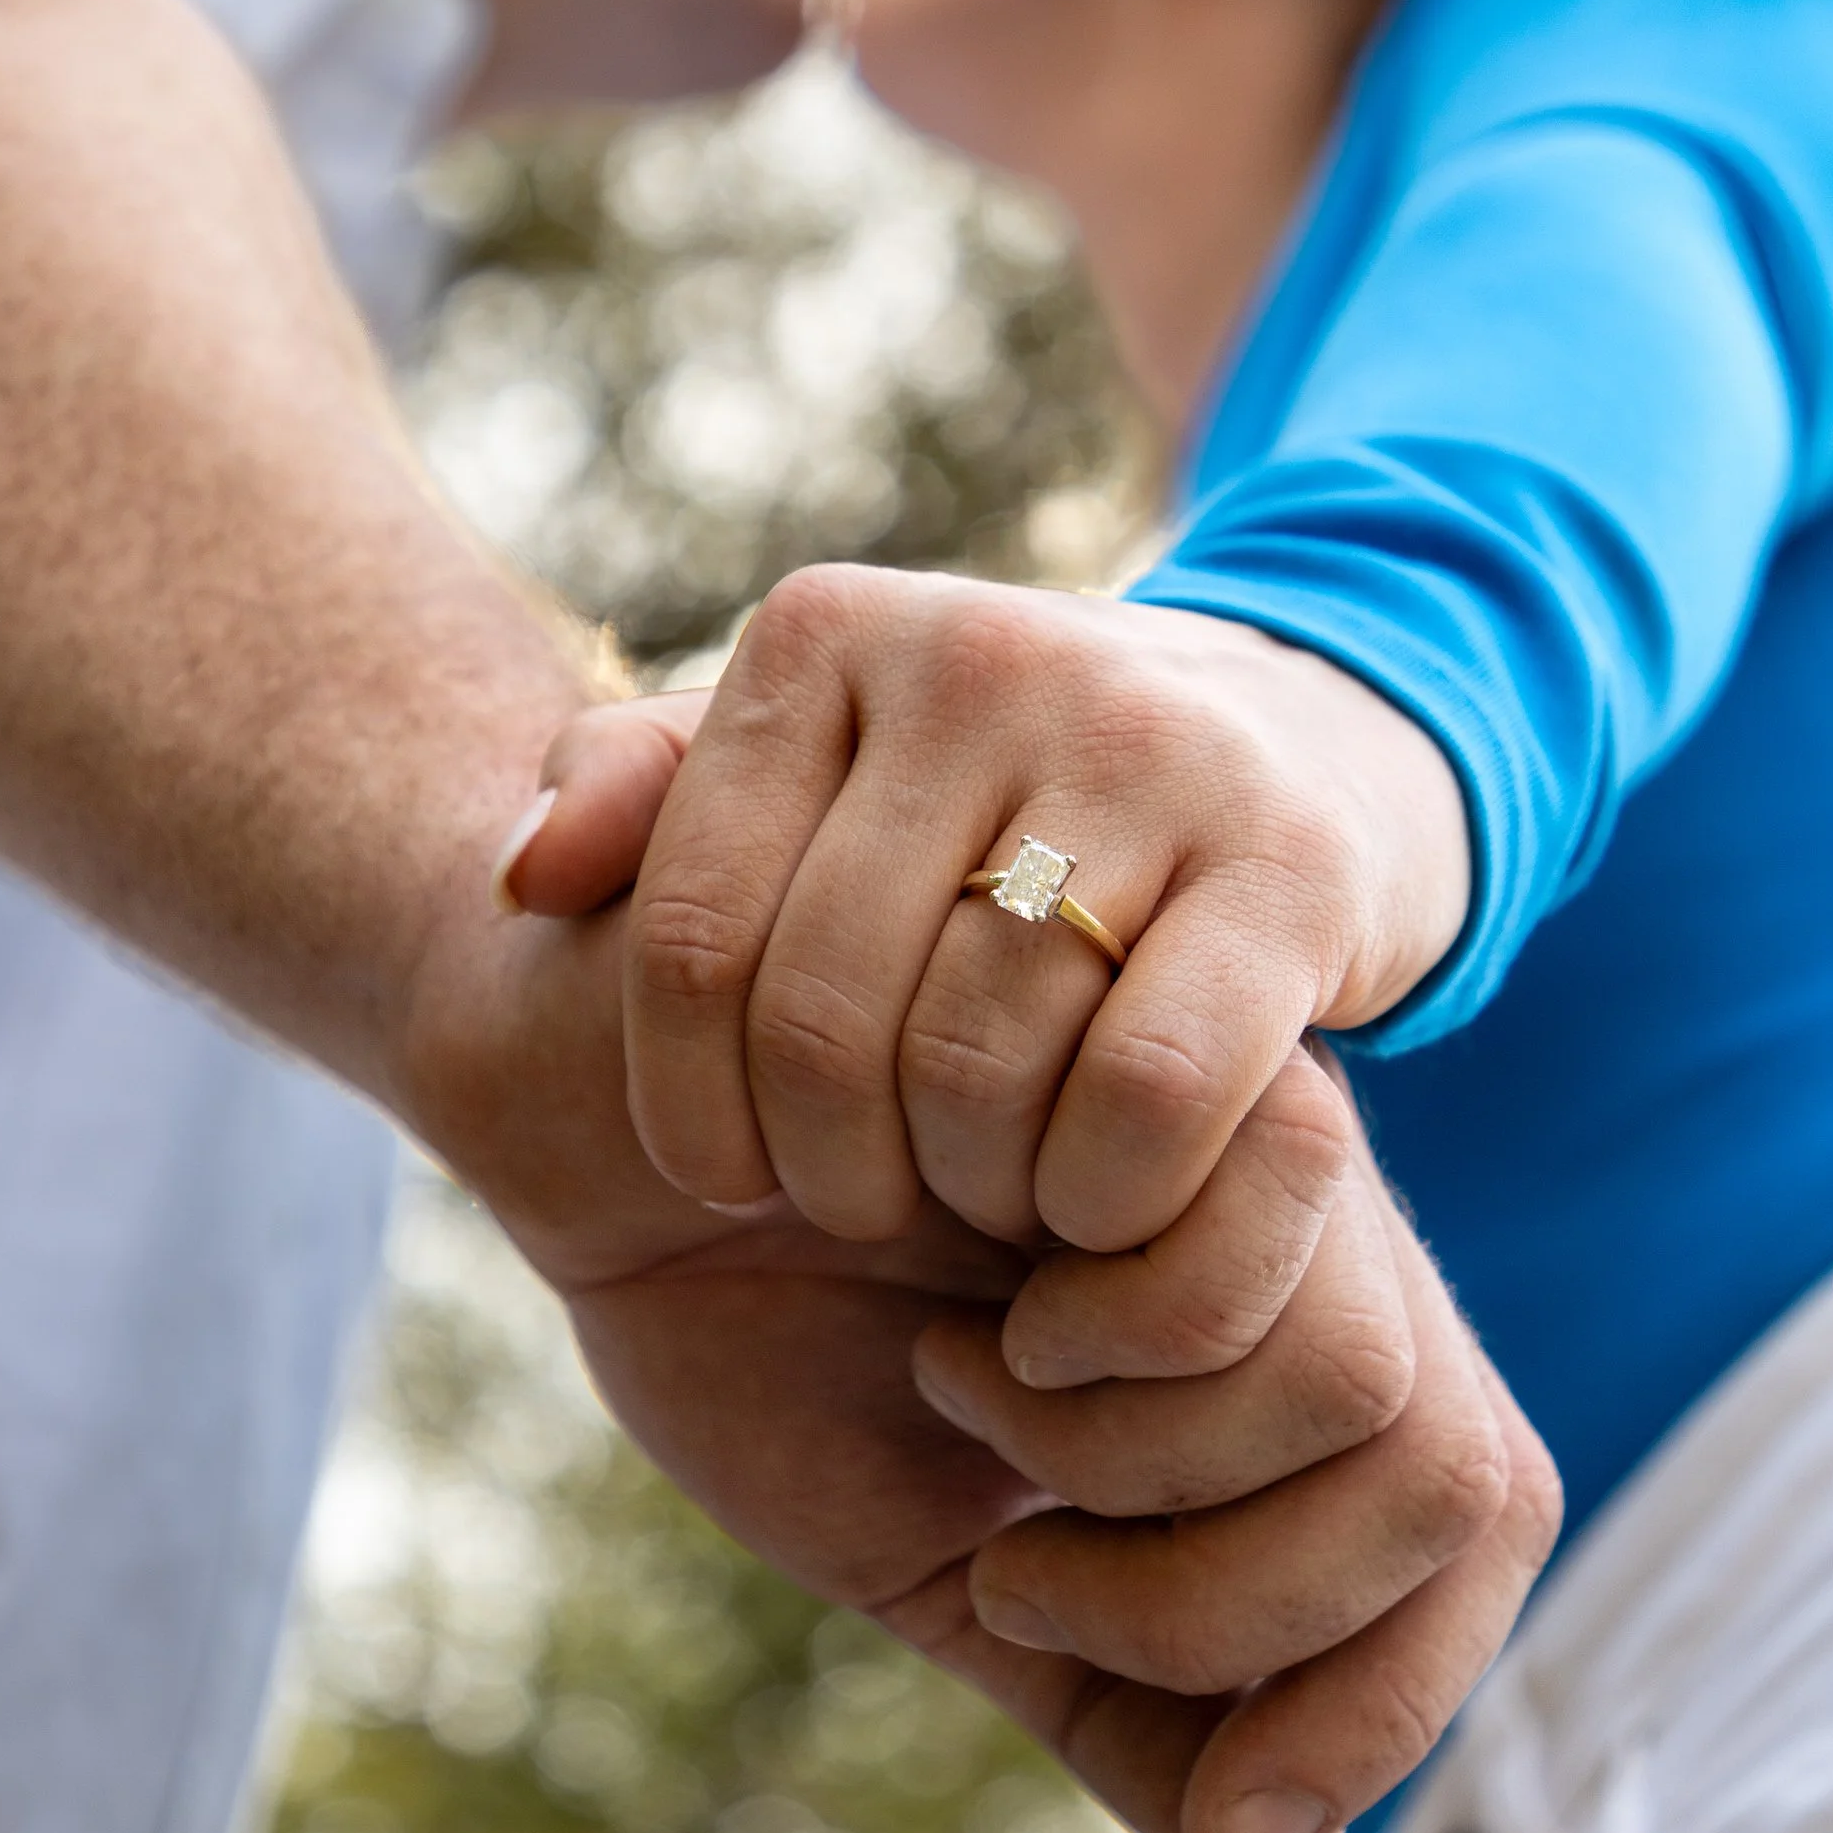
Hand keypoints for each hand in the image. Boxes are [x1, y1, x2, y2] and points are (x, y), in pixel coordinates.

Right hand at [399, 892, 1553, 1832]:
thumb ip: (1113, 1695)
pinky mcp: (1145, 999)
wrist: (594, 1109)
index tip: (1231, 1813)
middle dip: (1223, 1602)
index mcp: (1279, 1336)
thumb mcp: (945, 1559)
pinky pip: (1236, 1211)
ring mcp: (1231, 1098)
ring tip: (967, 1385)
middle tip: (1027, 1562)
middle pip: (1440, 1465)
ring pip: (1353, 1364)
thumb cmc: (764, 1320)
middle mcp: (1297, 1215)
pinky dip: (1087, 1332)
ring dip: (1135, 1453)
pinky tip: (957, 1291)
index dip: (1394, 1701)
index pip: (1478, 1515)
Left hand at [513, 568, 1469, 1340]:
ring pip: (977, 1061)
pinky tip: (1098, 1202)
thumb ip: (644, 799)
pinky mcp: (1290, 857)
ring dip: (967, 1186)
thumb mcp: (815, 765)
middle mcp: (980, 655)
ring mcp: (1148, 743)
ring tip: (978, 1193)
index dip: (684, 1102)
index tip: (727, 1173)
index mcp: (828, 630)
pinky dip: (1102, 1195)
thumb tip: (527, 882)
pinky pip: (1144, 1093)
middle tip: (868, 1201)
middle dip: (830, 1163)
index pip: (687, 931)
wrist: (1305, 743)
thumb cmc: (998, 796)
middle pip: (823, 1015)